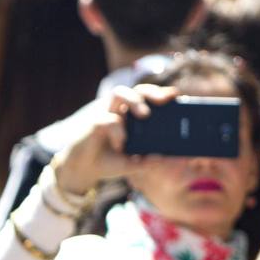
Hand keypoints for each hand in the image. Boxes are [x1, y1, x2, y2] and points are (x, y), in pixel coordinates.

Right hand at [51, 85, 176, 195]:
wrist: (83, 169)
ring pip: (119, 92)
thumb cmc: (109, 161)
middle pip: (137, 90)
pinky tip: (121, 143)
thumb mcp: (133, 163)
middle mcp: (120, 110)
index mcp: (132, 116)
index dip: (162, 94)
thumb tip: (166, 159)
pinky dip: (117, 130)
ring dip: (134, 100)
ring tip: (145, 114)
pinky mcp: (93, 123)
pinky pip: (107, 120)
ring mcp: (106, 113)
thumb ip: (149, 161)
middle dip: (153, 91)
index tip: (177, 95)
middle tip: (165, 100)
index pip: (149, 98)